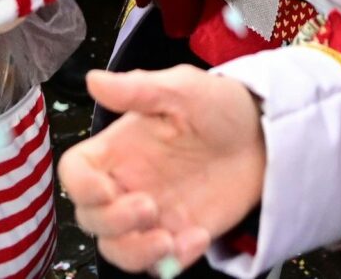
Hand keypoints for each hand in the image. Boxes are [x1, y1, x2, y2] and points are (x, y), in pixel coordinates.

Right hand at [59, 68, 266, 272]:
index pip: (75, 173)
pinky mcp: (179, 236)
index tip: (107, 189)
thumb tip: (94, 80)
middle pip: (90, 219)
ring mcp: (152, 215)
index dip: (82, 187)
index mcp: (118, 149)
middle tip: (149, 207)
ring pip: (118, 250)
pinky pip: (161, 265)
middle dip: (113, 223)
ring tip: (168, 239)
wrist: (265, 136)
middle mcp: (127, 184)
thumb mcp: (182, 88)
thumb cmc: (219, 106)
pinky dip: (173, 261)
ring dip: (135, 253)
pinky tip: (199, 237)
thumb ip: (138, 88)